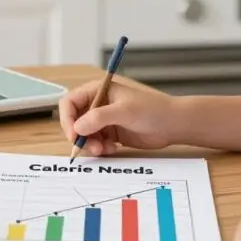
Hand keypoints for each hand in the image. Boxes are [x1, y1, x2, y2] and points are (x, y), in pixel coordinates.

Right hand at [57, 77, 175, 155]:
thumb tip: (77, 127)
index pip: (70, 102)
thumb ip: (99, 118)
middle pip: (74, 121)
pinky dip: (99, 148)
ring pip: (84, 135)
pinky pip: (95, 143)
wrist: (173, 125)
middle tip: (89, 147)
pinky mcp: (111, 133)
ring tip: (102, 149)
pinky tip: (111, 149)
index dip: (68, 119)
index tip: (74, 135)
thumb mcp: (124, 111)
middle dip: (79, 135)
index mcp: (98, 91)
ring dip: (89, 144)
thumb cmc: (152, 110)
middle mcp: (98, 104)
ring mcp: (104, 120)